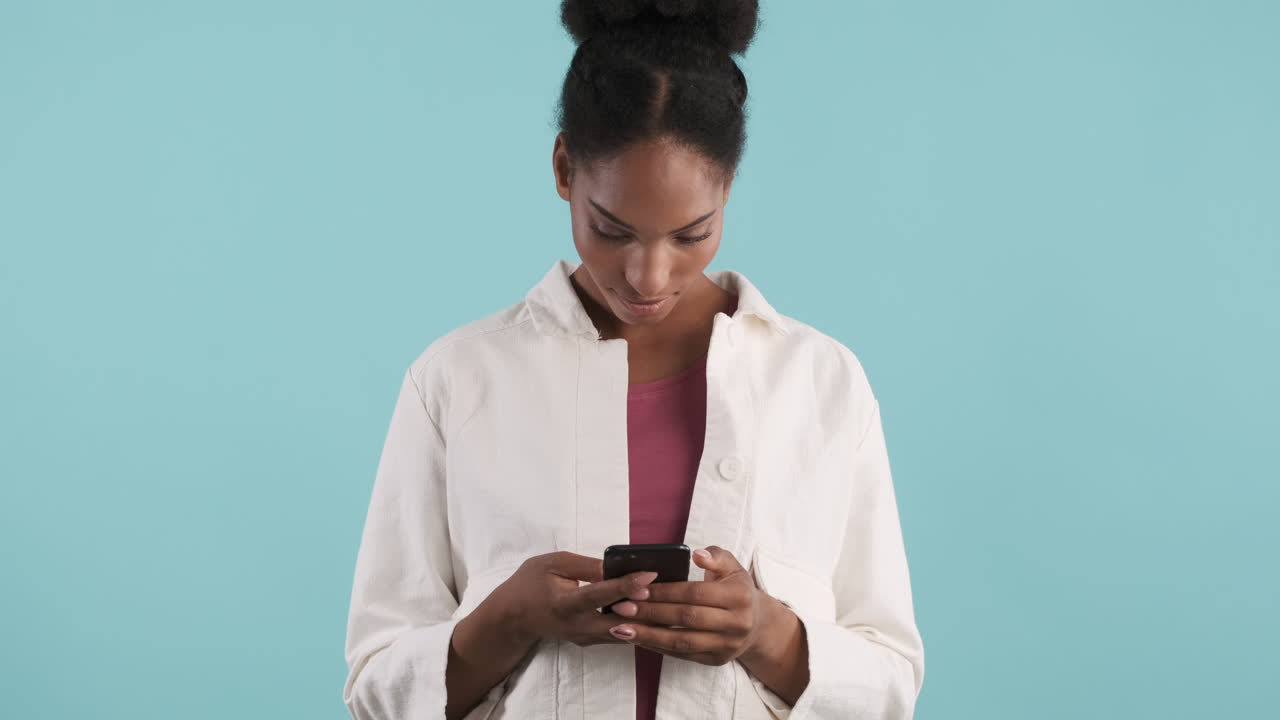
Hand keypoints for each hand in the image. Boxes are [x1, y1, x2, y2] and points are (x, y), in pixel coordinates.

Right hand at [488, 551, 660, 649]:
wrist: (513, 618)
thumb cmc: (530, 584)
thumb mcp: (552, 563)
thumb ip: (585, 565)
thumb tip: (616, 565)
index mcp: (565, 604)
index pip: (601, 594)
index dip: (626, 584)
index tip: (650, 574)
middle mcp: (578, 626)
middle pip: (619, 621)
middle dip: (646, 610)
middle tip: (672, 595)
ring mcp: (585, 638)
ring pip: (623, 632)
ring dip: (646, 620)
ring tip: (671, 604)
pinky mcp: (591, 641)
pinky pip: (619, 635)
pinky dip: (637, 625)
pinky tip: (656, 613)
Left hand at [604, 545, 782, 665]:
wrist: (756, 623)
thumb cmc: (735, 588)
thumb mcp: (732, 566)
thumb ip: (715, 556)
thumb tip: (698, 555)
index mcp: (738, 596)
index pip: (694, 593)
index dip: (664, 592)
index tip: (636, 588)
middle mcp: (736, 623)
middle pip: (685, 618)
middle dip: (650, 612)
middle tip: (620, 607)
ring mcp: (727, 645)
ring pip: (682, 642)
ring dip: (648, 635)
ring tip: (620, 628)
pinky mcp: (717, 660)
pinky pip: (683, 655)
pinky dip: (658, 648)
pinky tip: (638, 639)